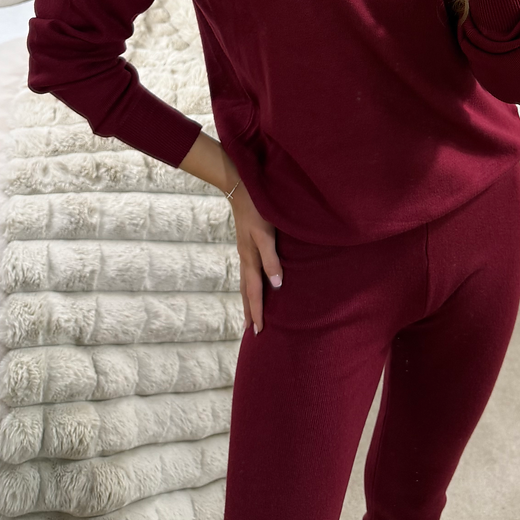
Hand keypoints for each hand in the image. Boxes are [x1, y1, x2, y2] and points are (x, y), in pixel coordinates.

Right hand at [223, 157, 282, 334]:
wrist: (241, 186)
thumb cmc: (258, 208)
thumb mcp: (266, 233)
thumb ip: (272, 258)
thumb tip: (277, 285)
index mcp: (250, 258)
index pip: (254, 292)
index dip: (258, 311)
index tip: (260, 332)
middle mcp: (245, 258)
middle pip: (247, 291)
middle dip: (250, 311)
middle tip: (252, 333)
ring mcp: (244, 251)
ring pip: (245, 282)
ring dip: (248, 300)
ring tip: (250, 315)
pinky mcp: (247, 243)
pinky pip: (248, 271)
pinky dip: (249, 284)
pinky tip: (254, 283)